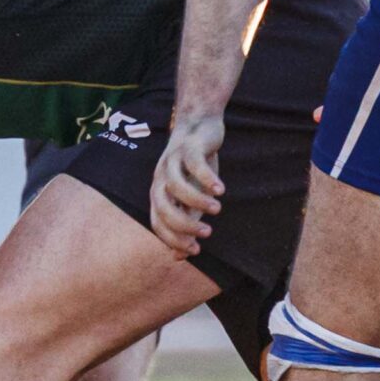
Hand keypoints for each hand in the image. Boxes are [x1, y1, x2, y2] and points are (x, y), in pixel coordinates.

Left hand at [150, 112, 226, 256]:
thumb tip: (180, 256)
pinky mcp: (188, 147)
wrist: (199, 125)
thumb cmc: (194, 166)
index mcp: (158, 193)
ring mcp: (172, 161)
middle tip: (206, 233)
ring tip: (217, 209)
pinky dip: (207, 179)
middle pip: (163, 207)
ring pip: (177, 186)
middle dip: (183, 225)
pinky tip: (221, 190)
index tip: (195, 251)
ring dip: (197, 201)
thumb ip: (187, 221)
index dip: (173, 240)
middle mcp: (160, 179)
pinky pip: (194, 164)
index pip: (158, 223)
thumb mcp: (192, 196)